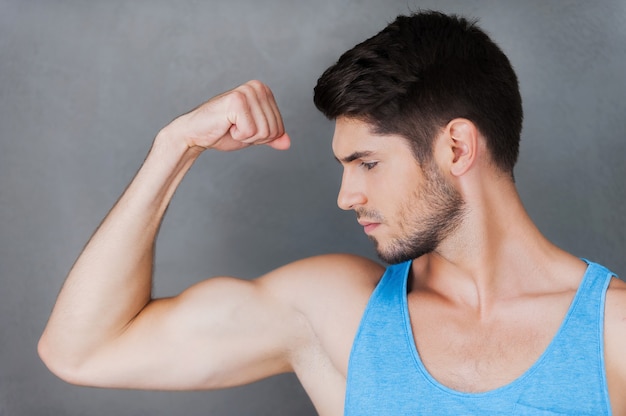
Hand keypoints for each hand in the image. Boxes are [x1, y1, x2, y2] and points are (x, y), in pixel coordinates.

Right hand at [164, 80, 290, 151]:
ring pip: (263, 131)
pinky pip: (250, 131)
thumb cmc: (223, 132)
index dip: (262, 137)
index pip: (280, 128)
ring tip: (231, 126)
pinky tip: (227, 125)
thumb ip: (271, 137)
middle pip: (273, 130)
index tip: (244, 128)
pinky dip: (238, 135)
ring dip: (246, 136)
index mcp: (264, 91)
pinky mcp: (237, 101)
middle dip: (255, 137)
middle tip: (236, 128)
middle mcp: (257, 87)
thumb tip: (287, 143)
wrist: (196, 134)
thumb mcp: (253, 136)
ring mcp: (247, 92)